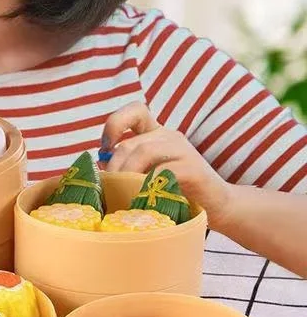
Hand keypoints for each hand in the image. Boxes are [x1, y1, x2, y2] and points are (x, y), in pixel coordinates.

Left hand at [101, 102, 230, 222]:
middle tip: (107, 189)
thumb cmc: (175, 192)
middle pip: (130, 143)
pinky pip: (162, 171)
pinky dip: (145, 185)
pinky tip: (140, 199)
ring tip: (120, 195)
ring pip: (143, 152)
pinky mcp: (193, 169)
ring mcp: (183, 150)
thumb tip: (100, 166)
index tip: (104, 149)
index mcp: (156, 134)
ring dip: (125, 175)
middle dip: (113, 168)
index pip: (135, 110)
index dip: (114, 124)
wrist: (217, 205)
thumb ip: (126, 166)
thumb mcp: (146, 175)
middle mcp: (169, 136)